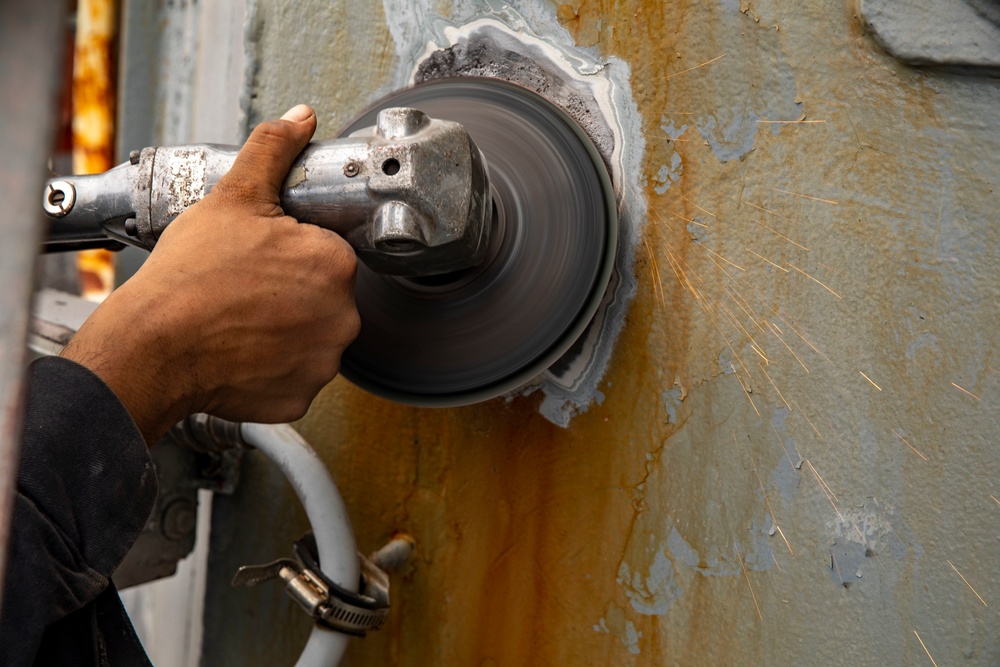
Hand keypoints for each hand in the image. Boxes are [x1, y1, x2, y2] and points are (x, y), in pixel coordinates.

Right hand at [61, 104, 360, 443]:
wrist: (153, 345)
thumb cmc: (191, 274)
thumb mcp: (233, 197)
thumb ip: (273, 153)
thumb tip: (300, 119)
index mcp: (335, 264)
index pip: (327, 253)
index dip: (292, 253)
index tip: (262, 258)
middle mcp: (343, 316)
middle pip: (324, 297)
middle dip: (292, 292)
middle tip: (246, 288)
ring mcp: (322, 362)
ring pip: (311, 338)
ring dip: (284, 330)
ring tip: (240, 318)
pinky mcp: (299, 397)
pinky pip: (292, 377)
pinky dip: (270, 367)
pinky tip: (240, 351)